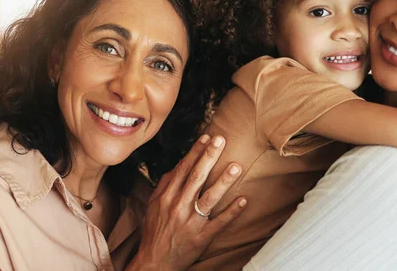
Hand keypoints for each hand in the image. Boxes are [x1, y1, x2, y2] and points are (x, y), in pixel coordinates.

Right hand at [128, 134, 246, 270]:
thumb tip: (177, 166)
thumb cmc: (155, 232)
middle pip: (196, 177)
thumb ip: (164, 185)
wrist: (154, 262)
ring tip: (236, 166)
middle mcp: (179, 206)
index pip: (183, 169)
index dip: (195, 152)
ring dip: (223, 181)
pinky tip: (243, 200)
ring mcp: (191, 222)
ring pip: (209, 198)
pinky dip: (232, 211)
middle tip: (221, 140)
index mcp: (167, 197)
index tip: (206, 137)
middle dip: (208, 157)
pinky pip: (219, 222)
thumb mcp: (153, 206)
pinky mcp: (202, 237)